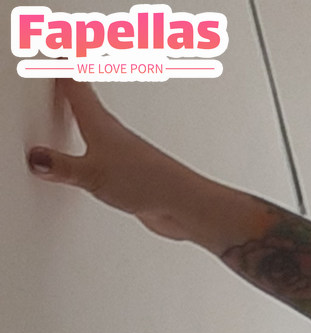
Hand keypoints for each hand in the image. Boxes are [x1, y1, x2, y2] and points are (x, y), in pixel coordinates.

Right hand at [26, 78, 210, 239]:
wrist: (182, 205)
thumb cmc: (149, 182)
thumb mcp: (90, 174)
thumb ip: (61, 166)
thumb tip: (38, 157)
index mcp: (101, 124)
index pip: (78, 91)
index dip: (66, 74)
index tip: (59, 60)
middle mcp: (115, 134)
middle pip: (90, 105)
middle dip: (76, 89)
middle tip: (66, 75)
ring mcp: (126, 153)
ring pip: (100, 129)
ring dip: (87, 117)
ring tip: (77, 108)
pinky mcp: (133, 173)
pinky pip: (107, 154)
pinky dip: (96, 149)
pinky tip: (96, 157)